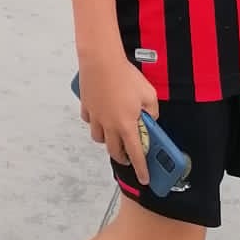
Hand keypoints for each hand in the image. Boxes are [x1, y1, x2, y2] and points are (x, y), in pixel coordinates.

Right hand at [76, 51, 158, 183]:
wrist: (101, 61)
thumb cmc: (125, 76)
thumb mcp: (149, 94)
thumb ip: (153, 110)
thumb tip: (150, 118)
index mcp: (127, 125)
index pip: (136, 154)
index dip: (141, 168)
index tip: (144, 178)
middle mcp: (109, 125)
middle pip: (114, 151)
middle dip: (122, 157)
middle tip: (128, 155)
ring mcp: (96, 117)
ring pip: (99, 139)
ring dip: (107, 141)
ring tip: (114, 134)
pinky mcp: (86, 107)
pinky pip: (90, 121)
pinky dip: (95, 123)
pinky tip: (101, 115)